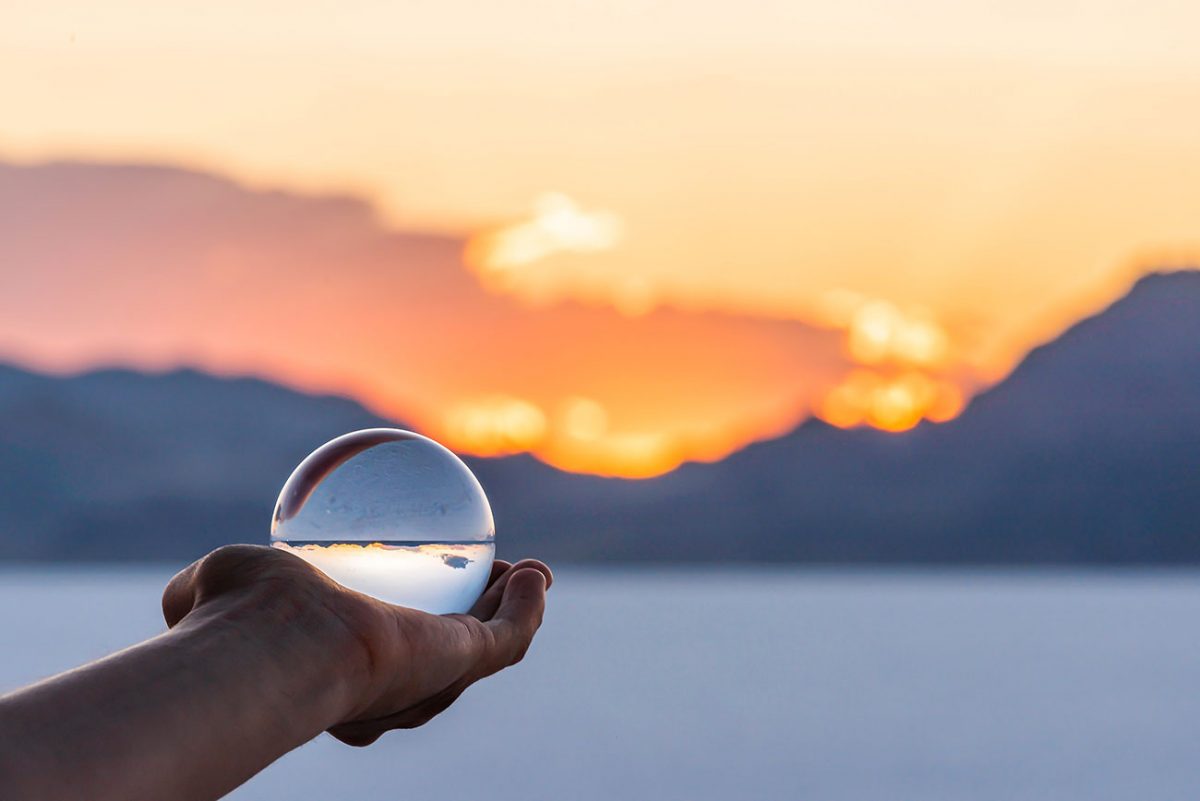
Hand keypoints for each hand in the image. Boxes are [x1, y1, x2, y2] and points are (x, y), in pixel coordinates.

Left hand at [162, 544, 550, 745]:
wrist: (279, 650)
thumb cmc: (240, 622)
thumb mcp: (223, 585)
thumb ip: (213, 588)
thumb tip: (188, 592)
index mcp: (340, 682)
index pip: (385, 661)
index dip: (407, 634)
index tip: (417, 587)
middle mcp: (392, 691)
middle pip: (448, 657)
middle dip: (475, 623)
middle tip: (488, 576)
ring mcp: (432, 681)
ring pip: (487, 649)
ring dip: (514, 611)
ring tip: (529, 573)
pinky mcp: (464, 664)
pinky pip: (508, 636)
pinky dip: (527, 606)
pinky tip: (536, 573)